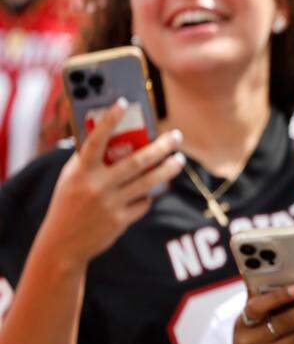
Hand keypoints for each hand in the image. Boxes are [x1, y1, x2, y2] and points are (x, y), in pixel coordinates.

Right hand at [39, 99, 184, 266]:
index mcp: (80, 171)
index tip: (123, 101)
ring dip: (168, 169)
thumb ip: (89, 160)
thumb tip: (116, 137)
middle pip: (137, 161)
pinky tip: (152, 190)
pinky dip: (150, 195)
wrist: (63, 242)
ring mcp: (110, 204)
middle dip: (161, 147)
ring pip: (149, 182)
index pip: (95, 139)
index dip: (108, 119)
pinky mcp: (121, 220)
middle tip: (177, 136)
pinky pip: (144, 202)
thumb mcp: (71, 178)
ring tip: (179, 159)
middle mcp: (96, 185)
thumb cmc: (69, 202)